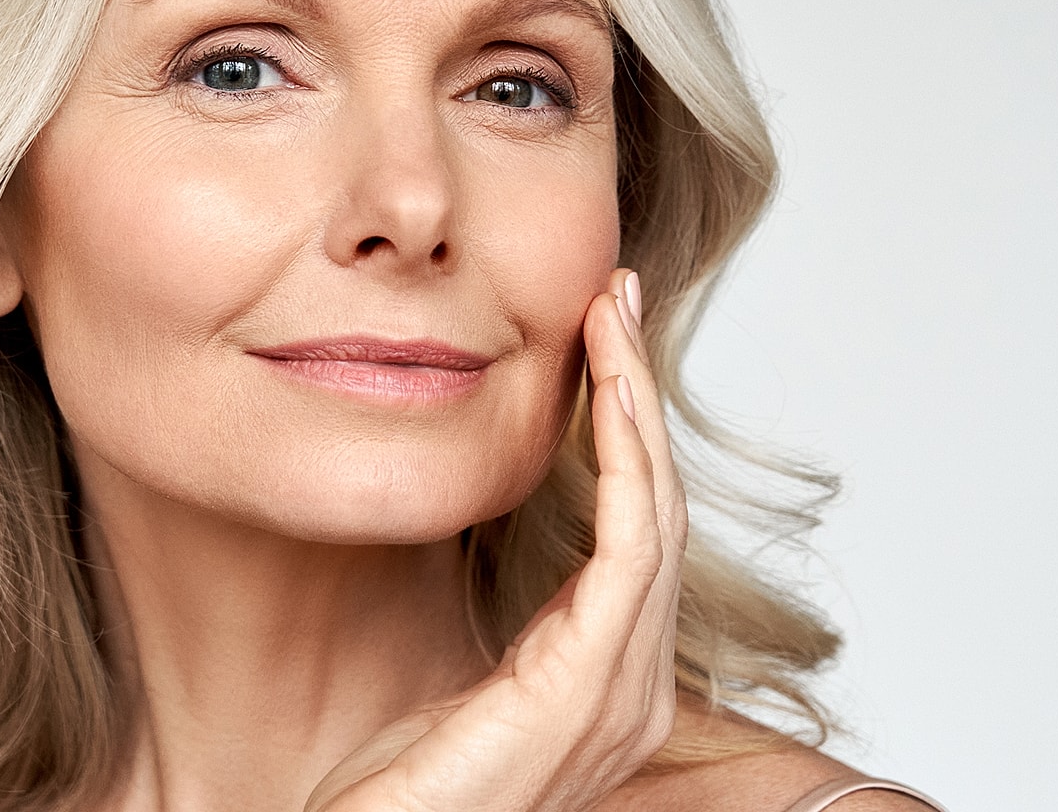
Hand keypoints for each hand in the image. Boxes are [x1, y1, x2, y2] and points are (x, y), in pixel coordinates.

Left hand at [306, 268, 686, 811]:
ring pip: (652, 511)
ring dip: (635, 404)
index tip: (602, 339)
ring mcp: (619, 692)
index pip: (635, 526)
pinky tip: (610, 395)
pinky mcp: (589, 689)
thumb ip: (512, 619)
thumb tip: (495, 529)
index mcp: (605, 676)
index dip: (626, 427)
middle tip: (617, 295)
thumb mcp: (469, 678)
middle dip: (638, 391)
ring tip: (612, 318)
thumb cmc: (401, 784)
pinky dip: (626, 462)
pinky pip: (630, 549)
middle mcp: (632, 685)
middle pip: (656, 504)